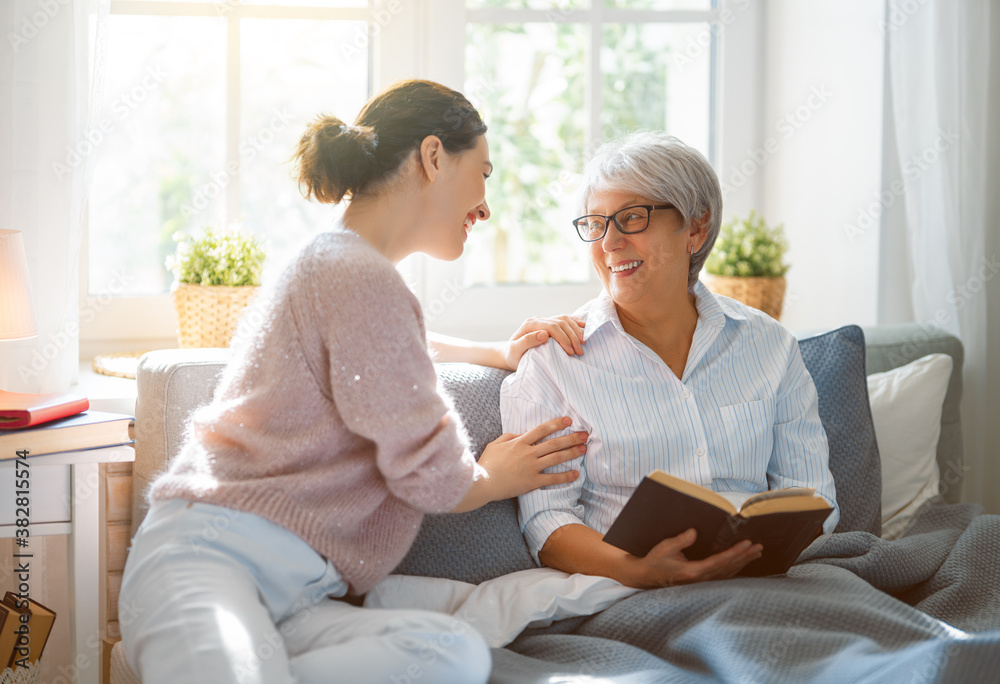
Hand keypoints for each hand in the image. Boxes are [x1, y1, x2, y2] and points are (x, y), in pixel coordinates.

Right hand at [477, 416, 585, 501]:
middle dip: (571, 437)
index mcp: (519, 442)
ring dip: (571, 453)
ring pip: (556, 458)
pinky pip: (552, 478)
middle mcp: (528, 453)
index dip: (556, 424)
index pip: (541, 430)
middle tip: (584, 435)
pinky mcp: (532, 481)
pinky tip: (576, 474)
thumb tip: (520, 433)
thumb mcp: (495, 444)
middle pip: (554, 443)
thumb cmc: (487, 463)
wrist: (483, 482)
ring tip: (584, 449)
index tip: (568, 420)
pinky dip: (565, 476)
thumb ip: (508, 436)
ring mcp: (531, 467)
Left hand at [502, 315, 585, 369]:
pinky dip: (575, 322)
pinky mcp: (549, 324)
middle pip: (560, 323)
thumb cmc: (512, 355)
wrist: (510, 354)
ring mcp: (544, 320)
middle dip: (572, 337)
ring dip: (576, 330)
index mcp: (530, 324)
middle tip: (580, 351)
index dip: (563, 338)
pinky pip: (565, 319)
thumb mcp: (515, 351)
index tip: (570, 352)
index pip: (552, 326)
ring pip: (564, 319)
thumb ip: (526, 342)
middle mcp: (538, 319)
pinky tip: (583, 326)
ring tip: (583, 343)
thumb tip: (544, 334)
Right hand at [630, 529, 762, 588]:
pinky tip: (743, 563)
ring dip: (743, 562)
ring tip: (756, 553)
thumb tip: (694, 532)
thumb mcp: (665, 547)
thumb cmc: (655, 561)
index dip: (734, 553)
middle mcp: (700, 579)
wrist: (647, 576)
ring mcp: (702, 582)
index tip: (746, 544)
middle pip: (728, 567)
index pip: (719, 561)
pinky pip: (723, 575)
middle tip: (759, 547)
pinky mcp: (702, 581)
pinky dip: (735, 568)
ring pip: (728, 572)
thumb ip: (680, 540)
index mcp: (692, 571)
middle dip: (744, 556)